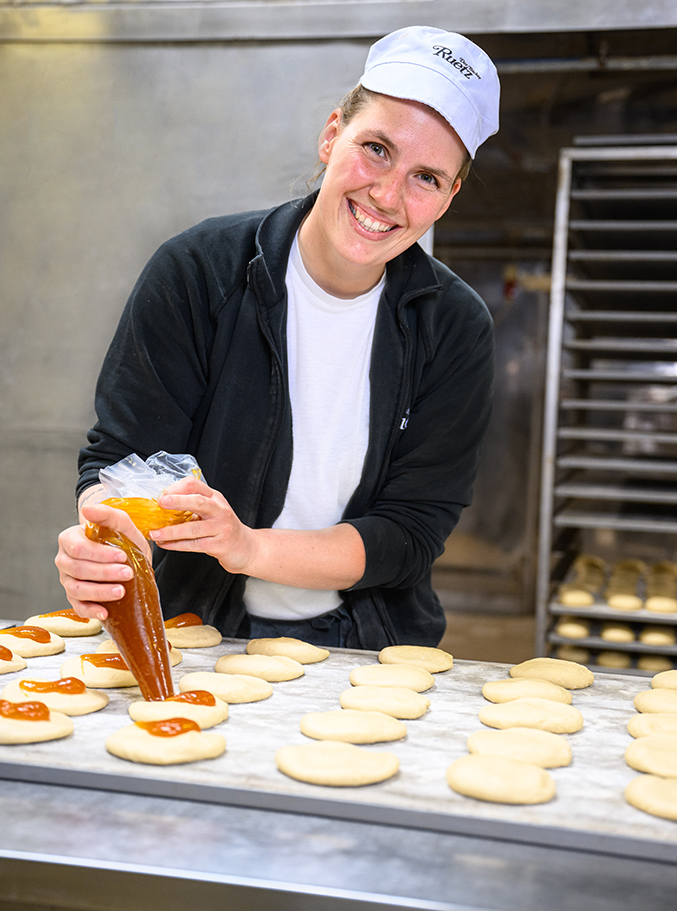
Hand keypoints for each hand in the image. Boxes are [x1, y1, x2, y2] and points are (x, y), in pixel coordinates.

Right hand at [54, 503, 151, 620]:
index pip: (78, 548)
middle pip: (78, 569)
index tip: (122, 556)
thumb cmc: (124, 539)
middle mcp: (64, 560)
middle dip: (104, 573)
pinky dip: (90, 611)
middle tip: (128, 574)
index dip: (99, 554)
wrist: (132, 560)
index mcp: (70, 539)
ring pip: (77, 589)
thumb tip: (87, 509)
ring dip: (99, 592)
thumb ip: (107, 514)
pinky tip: (104, 612)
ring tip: (120, 591)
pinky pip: (77, 606)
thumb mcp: (123, 524)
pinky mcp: (75, 597)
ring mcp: (68, 580)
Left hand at [150, 477, 258, 573]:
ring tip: (155, 533)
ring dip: (171, 531)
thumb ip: (192, 506)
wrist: (246, 547)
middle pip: (198, 502)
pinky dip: (177, 545)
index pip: (195, 485)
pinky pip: (195, 545)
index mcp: (215, 498)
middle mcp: (220, 510)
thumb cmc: (223, 528)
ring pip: (194, 528)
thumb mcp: (211, 511)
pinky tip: (165, 544)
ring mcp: (222, 528)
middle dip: (178, 501)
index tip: (161, 495)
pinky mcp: (220, 545)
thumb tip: (161, 506)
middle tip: (160, 503)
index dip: (177, 488)